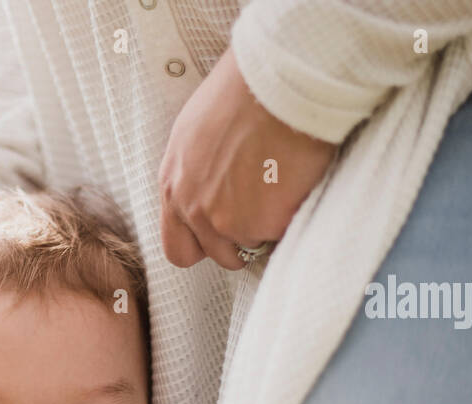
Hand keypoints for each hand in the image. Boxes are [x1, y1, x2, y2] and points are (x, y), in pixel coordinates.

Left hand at [158, 45, 336, 270]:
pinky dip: (293, 214)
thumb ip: (193, 173)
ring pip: (253, 245)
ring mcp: (230, 222)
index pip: (178, 248)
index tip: (224, 230)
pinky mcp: (267, 224)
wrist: (277, 81)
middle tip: (262, 210)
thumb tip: (208, 185)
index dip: (203, 244)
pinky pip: (284, 233)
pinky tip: (298, 180)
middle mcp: (195, 210)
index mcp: (173, 187)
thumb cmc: (239, 91)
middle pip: (219, 255)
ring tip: (283, 184)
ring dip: (268, 225)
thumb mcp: (193, 132)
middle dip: (240, 242)